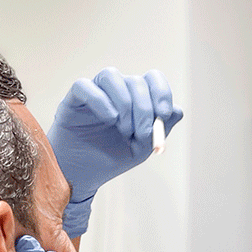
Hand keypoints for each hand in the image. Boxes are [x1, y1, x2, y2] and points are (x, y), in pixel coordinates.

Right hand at [47, 68, 182, 236]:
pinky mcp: (73, 99)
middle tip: (141, 134)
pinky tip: (109, 120)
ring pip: (111, 76)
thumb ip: (160, 129)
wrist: (83, 175)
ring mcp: (94, 92)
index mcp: (135, 98)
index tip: (164, 114)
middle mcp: (116, 90)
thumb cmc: (112, 157)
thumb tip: (178, 110)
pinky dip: (100, 101)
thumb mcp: (142, 147)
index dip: (161, 92)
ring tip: (124, 130)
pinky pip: (84, 86)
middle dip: (143, 109)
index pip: (152, 79)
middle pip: (135, 81)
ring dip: (124, 103)